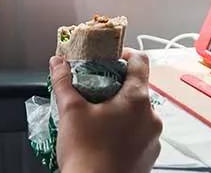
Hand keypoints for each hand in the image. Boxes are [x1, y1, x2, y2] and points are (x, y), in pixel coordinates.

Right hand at [51, 48, 161, 172]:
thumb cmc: (86, 154)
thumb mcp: (70, 111)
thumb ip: (63, 81)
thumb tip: (57, 62)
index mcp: (137, 100)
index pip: (140, 62)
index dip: (124, 53)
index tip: (109, 57)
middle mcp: (151, 118)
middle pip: (138, 89)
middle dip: (115, 86)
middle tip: (94, 89)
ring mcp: (153, 140)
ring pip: (138, 113)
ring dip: (120, 110)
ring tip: (96, 116)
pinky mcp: (148, 157)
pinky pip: (139, 134)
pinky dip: (124, 131)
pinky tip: (104, 138)